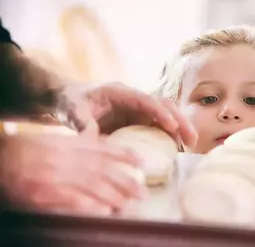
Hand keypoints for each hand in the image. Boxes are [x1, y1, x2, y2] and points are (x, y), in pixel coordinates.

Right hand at [0, 134, 144, 214]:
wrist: (0, 159)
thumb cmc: (26, 149)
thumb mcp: (55, 139)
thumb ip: (78, 142)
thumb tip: (101, 142)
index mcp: (71, 144)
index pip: (105, 149)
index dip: (126, 156)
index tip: (142, 163)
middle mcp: (69, 159)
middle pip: (104, 170)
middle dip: (127, 181)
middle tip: (144, 191)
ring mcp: (58, 176)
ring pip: (93, 186)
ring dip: (115, 196)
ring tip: (130, 204)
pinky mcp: (46, 193)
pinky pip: (72, 200)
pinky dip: (90, 206)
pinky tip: (104, 211)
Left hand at [56, 82, 196, 146]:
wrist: (69, 100)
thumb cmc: (72, 102)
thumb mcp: (73, 112)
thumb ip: (84, 126)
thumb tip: (94, 144)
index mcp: (120, 92)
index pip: (145, 100)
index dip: (160, 112)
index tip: (172, 126)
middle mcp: (134, 99)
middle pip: (163, 105)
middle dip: (179, 120)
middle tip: (192, 139)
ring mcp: (137, 110)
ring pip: (165, 115)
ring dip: (179, 128)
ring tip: (190, 146)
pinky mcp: (137, 120)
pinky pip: (157, 126)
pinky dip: (169, 136)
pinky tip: (176, 150)